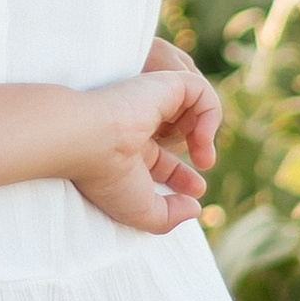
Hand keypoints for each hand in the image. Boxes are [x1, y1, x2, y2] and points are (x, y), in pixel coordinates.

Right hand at [70, 53, 218, 231]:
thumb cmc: (107, 176)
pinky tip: (201, 137)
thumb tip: (195, 208)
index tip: (197, 192)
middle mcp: (138, 125)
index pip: (163, 160)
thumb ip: (170, 216)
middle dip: (200, 147)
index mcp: (129, 152)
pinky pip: (199, 89)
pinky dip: (211, 112)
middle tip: (205, 164)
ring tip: (203, 153)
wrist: (88, 140)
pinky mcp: (163, 84)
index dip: (184, 176)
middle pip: (179, 130)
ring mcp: (150, 102)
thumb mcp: (142, 212)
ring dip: (207, 129)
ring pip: (191, 105)